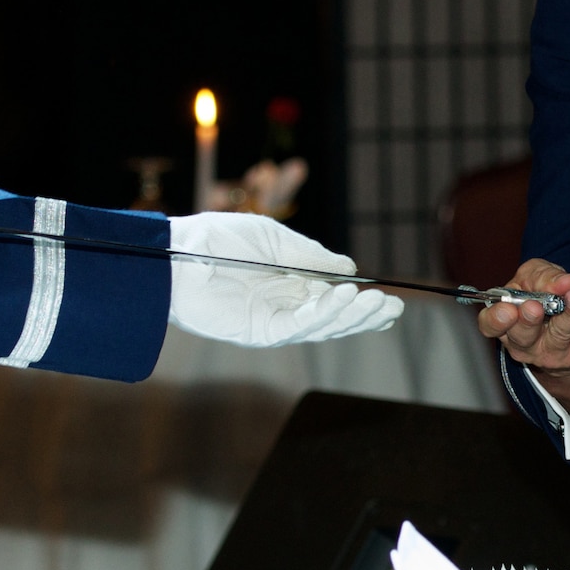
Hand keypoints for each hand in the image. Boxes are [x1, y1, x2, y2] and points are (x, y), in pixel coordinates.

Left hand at [167, 213, 403, 346]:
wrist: (175, 254)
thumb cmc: (214, 239)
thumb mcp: (272, 237)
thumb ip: (309, 254)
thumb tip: (349, 267)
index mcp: (288, 282)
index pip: (332, 298)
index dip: (361, 301)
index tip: (389, 298)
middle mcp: (284, 305)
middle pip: (333, 318)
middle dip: (365, 315)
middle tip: (394, 308)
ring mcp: (272, 320)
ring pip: (322, 327)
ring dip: (351, 317)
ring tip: (377, 303)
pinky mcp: (258, 332)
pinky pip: (298, 326)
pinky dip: (322, 314)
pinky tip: (343, 298)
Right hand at [475, 259, 569, 407]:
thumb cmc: (544, 299)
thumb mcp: (533, 278)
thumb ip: (540, 276)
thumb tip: (561, 282)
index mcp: (507, 325)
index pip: (491, 327)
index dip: (497, 320)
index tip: (507, 310)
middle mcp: (527, 345)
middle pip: (524, 337)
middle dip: (529, 321)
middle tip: (535, 307)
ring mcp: (557, 352)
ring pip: (561, 334)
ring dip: (569, 313)